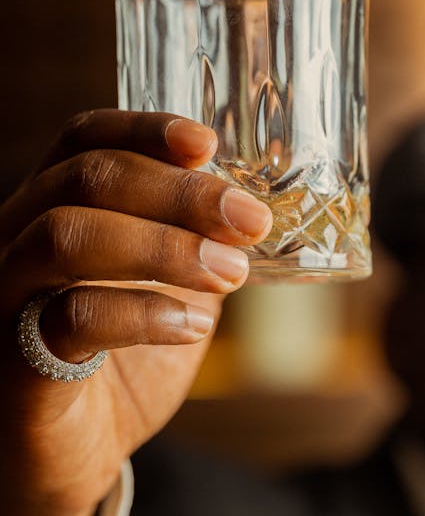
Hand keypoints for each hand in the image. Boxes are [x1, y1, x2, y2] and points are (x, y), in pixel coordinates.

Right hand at [0, 110, 271, 515]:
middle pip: (85, 177)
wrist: (77, 448)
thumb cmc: (123, 353)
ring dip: (164, 246)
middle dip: (178, 192)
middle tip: (248, 219)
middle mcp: (16, 237)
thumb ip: (192, 242)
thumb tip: (249, 210)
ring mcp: (6, 295)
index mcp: (53, 205)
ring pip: (66, 234)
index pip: (84, 138)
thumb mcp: (166, 284)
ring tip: (229, 272)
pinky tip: (192, 324)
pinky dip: (143, 313)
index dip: (144, 129)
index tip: (207, 143)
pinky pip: (69, 318)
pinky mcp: (13, 360)